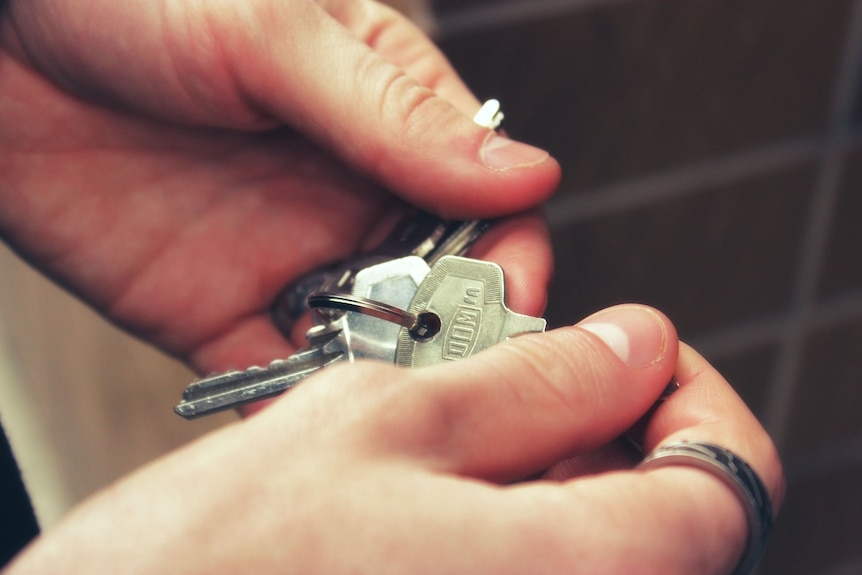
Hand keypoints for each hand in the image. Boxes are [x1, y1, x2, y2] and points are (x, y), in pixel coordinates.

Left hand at [0, 0, 559, 374]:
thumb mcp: (279, 35)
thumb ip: (397, 116)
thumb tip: (523, 175)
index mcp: (390, 122)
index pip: (487, 204)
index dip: (510, 256)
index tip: (513, 299)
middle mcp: (352, 203)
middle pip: (438, 290)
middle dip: (453, 336)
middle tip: (448, 369)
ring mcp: (290, 262)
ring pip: (366, 344)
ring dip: (381, 378)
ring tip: (381, 404)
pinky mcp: (218, 313)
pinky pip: (272, 375)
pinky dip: (294, 407)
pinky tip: (307, 424)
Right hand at [5, 305, 783, 574]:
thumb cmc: (208, 566)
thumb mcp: (381, 419)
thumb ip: (535, 378)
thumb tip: (630, 345)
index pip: (721, 488)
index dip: (689, 397)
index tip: (639, 354)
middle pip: (667, 524)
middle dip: (616, 428)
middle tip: (541, 373)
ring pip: (601, 550)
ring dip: (563, 470)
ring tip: (473, 424)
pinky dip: (520, 521)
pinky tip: (450, 488)